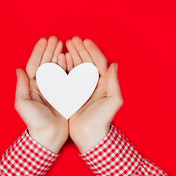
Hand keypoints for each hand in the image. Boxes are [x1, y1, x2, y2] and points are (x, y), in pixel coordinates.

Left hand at [15, 36, 67, 153]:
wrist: (49, 136)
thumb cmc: (34, 121)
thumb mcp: (23, 103)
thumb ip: (21, 86)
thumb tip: (19, 69)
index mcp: (31, 86)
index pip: (35, 65)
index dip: (39, 52)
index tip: (44, 40)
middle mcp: (42, 86)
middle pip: (46, 63)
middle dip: (50, 50)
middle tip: (55, 38)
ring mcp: (53, 89)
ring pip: (56, 68)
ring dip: (58, 55)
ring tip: (63, 44)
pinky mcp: (64, 94)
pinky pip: (66, 76)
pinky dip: (67, 66)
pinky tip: (69, 58)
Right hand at [66, 36, 123, 152]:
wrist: (88, 135)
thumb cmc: (102, 120)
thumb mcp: (113, 101)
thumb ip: (114, 82)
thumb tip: (114, 64)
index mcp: (104, 83)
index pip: (99, 62)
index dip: (92, 51)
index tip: (85, 41)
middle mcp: (94, 84)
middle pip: (87, 62)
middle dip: (80, 49)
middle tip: (73, 39)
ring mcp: (82, 88)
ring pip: (77, 67)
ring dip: (72, 55)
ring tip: (66, 44)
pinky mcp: (72, 93)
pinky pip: (68, 76)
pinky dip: (65, 66)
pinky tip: (61, 58)